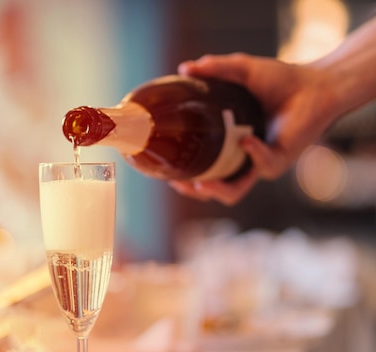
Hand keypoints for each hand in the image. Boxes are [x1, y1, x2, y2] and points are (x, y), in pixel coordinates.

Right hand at [170, 53, 335, 204]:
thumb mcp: (241, 71)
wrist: (315, 85)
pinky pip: (260, 166)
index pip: (200, 164)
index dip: (182, 169)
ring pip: (233, 192)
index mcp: (226, 142)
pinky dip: (252, 154)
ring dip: (215, 191)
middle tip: (179, 182)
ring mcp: (258, 163)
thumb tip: (184, 68)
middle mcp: (240, 158)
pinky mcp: (277, 162)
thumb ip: (214, 69)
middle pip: (211, 188)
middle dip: (192, 191)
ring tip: (202, 185)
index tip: (165, 164)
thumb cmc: (281, 81)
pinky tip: (246, 139)